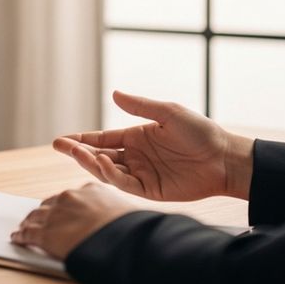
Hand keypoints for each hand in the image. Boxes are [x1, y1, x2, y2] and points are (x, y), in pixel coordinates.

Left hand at [11, 183, 136, 259]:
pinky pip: (28, 233)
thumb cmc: (130, 230)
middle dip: (44, 212)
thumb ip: (113, 211)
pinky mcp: (45, 232)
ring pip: (35, 216)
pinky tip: (18, 238)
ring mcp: (55, 214)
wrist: (122, 241)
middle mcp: (70, 197)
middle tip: (38, 219)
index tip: (59, 210)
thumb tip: (117, 219)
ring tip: (24, 228)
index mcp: (90, 189)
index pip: (70, 196)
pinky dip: (21, 235)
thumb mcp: (125, 212)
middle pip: (49, 203)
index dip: (62, 205)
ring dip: (29, 222)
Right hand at [55, 90, 254, 200]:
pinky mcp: (150, 190)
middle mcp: (135, 157)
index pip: (102, 139)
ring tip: (76, 153)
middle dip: (78, 151)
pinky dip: (111, 175)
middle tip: (59, 146)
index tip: (61, 139)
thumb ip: (140, 106)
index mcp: (136, 138)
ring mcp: (141, 174)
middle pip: (99, 155)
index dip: (82, 139)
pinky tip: (102, 162)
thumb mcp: (168, 113)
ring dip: (90, 162)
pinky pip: (124, 183)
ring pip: (107, 170)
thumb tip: (114, 94)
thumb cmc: (200, 133)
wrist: (224, 158)